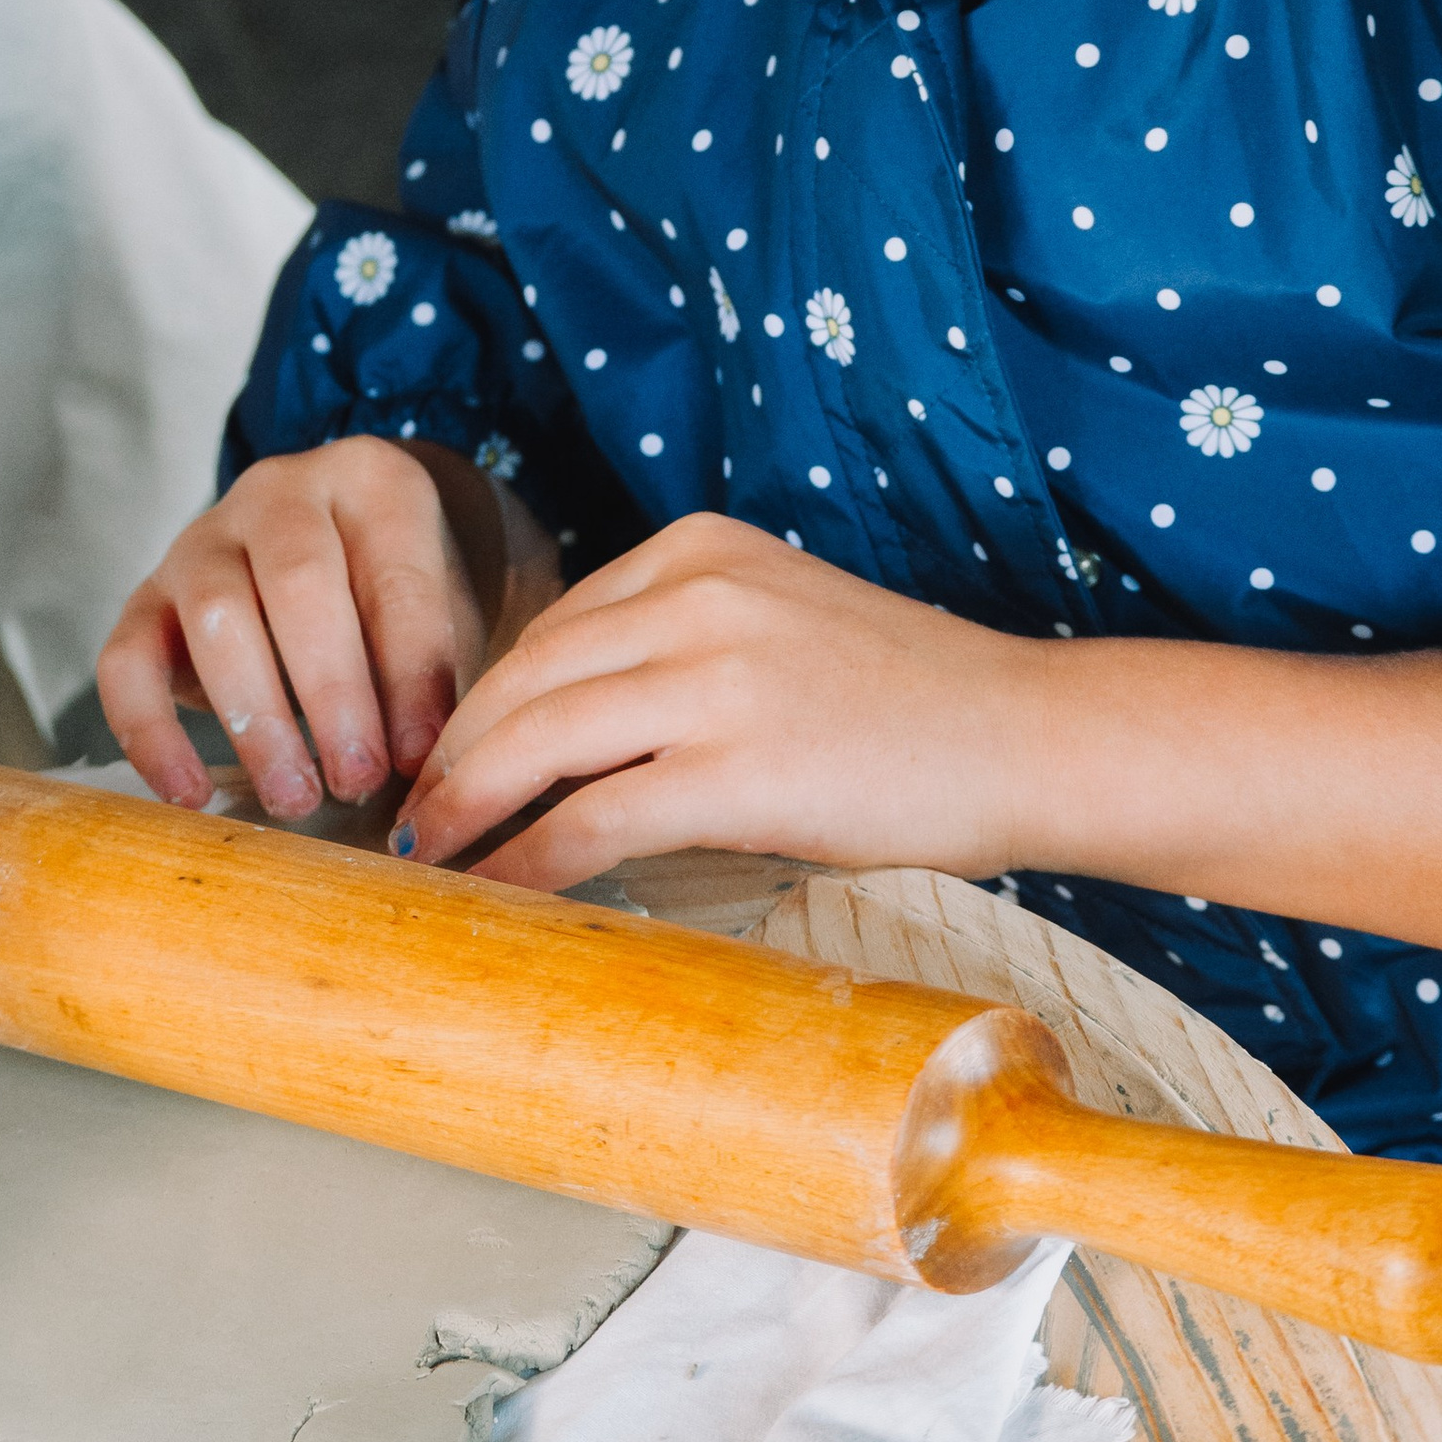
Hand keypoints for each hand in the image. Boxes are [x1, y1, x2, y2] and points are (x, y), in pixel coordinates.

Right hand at [98, 439, 545, 819]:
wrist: (332, 559)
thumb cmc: (396, 599)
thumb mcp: (440, 615)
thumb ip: (429, 676)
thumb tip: (418, 768)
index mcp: (373, 481)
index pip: (395, 574)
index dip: (410, 673)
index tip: (418, 755)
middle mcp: (280, 492)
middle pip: (299, 581)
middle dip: (332, 693)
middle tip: (356, 781)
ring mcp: (202, 538)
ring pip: (214, 613)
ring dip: (256, 717)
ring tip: (294, 797)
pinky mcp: (144, 594)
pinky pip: (126, 658)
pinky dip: (151, 732)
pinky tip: (189, 794)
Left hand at [390, 514, 1051, 890]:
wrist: (1029, 736)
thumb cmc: (912, 700)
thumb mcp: (782, 621)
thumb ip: (682, 643)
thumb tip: (569, 729)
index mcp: (700, 549)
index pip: (551, 624)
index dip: (486, 699)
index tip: (450, 754)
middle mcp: (697, 595)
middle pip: (524, 677)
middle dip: (453, 754)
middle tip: (413, 816)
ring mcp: (716, 677)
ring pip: (536, 742)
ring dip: (466, 807)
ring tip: (431, 857)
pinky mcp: (735, 767)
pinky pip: (589, 817)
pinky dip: (526, 860)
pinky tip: (497, 892)